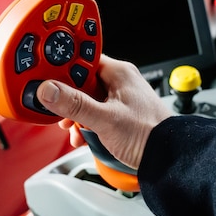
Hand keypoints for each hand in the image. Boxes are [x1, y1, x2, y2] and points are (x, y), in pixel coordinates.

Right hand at [37, 55, 172, 168]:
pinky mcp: (121, 114)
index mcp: (119, 73)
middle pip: (82, 81)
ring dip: (76, 114)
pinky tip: (83, 136)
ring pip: (87, 99)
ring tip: (72, 128)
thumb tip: (48, 90)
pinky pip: (96, 112)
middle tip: (57, 109)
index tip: (47, 78)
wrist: (168, 156)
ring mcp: (121, 98)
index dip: (63, 68)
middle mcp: (120, 82)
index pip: (83, 59)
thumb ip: (75, 105)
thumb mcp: (105, 119)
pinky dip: (86, 123)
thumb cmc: (148, 134)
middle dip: (67, 98)